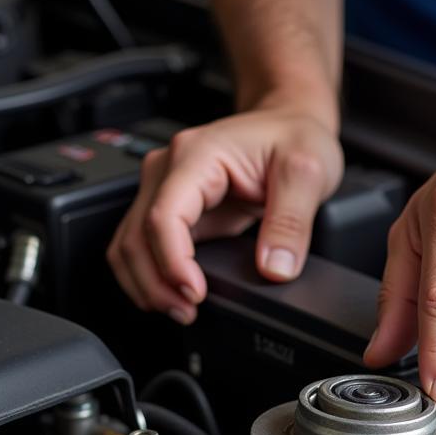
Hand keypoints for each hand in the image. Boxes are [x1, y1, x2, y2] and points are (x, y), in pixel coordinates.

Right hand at [107, 105, 343, 322]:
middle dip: (155, 284)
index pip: (163, 217)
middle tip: (187, 311)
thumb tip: (274, 267)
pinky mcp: (169, 209)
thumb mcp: (307, 172)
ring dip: (146, 285)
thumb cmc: (293, 136)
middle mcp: (168, 169)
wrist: (289, 123)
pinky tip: (171, 295)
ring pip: (128, 245)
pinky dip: (149, 277)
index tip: (195, 294)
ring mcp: (163, 189)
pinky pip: (142, 248)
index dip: (173, 263)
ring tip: (179, 310)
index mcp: (196, 155)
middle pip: (136, 236)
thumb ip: (292, 222)